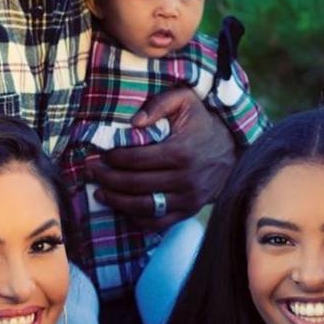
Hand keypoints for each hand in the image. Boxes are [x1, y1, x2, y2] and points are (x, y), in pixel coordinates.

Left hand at [87, 86, 236, 230]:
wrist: (232, 150)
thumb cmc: (203, 123)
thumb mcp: (186, 100)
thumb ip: (159, 104)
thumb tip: (134, 122)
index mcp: (181, 152)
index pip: (136, 160)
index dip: (113, 159)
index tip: (100, 155)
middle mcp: (185, 179)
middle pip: (135, 184)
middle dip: (107, 179)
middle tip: (91, 172)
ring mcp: (188, 199)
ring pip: (144, 207)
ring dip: (117, 201)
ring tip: (100, 193)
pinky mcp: (189, 211)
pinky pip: (158, 222)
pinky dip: (137, 218)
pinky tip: (122, 208)